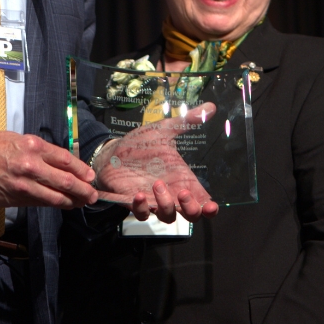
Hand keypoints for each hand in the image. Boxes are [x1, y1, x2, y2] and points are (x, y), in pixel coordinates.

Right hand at [0, 129, 97, 209]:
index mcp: (31, 145)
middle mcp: (30, 164)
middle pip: (67, 181)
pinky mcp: (14, 198)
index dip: (82, 171)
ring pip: (56, 196)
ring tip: (80, 203)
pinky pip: (39, 203)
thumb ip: (35, 152)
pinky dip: (52, 205)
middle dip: (84, 190)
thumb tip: (55, 163)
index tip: (90, 177)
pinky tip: (59, 205)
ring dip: (72, 201)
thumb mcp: (12, 139)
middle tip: (92, 195)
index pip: (66, 160)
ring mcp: (23, 183)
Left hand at [93, 104, 220, 222]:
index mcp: (182, 179)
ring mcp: (152, 199)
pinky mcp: (134, 202)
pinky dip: (142, 207)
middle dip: (190, 208)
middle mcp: (170, 193)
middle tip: (183, 193)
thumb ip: (185, 122)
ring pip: (167, 216)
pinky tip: (139, 195)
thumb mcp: (163, 131)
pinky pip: (142, 213)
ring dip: (166, 205)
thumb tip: (210, 107)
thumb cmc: (140, 144)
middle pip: (190, 215)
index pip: (202, 202)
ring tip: (157, 184)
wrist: (112, 151)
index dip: (209, 209)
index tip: (212, 206)